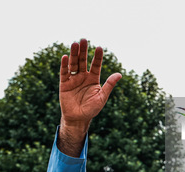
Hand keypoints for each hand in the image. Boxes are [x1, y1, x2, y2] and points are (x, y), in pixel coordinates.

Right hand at [58, 39, 121, 156]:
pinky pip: (64, 72)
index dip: (97, 57)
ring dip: (74, 54)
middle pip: (83, 61)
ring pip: (73, 64)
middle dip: (83, 51)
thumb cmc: (92, 109)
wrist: (78, 119)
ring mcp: (73, 79)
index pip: (96, 65)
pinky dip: (64, 65)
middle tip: (83, 40)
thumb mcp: (102, 97)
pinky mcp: (64, 83)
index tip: (99, 48)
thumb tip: (119, 74)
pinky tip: (65, 57)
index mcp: (93, 79)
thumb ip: (109, 85)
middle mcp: (83, 77)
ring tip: (74, 44)